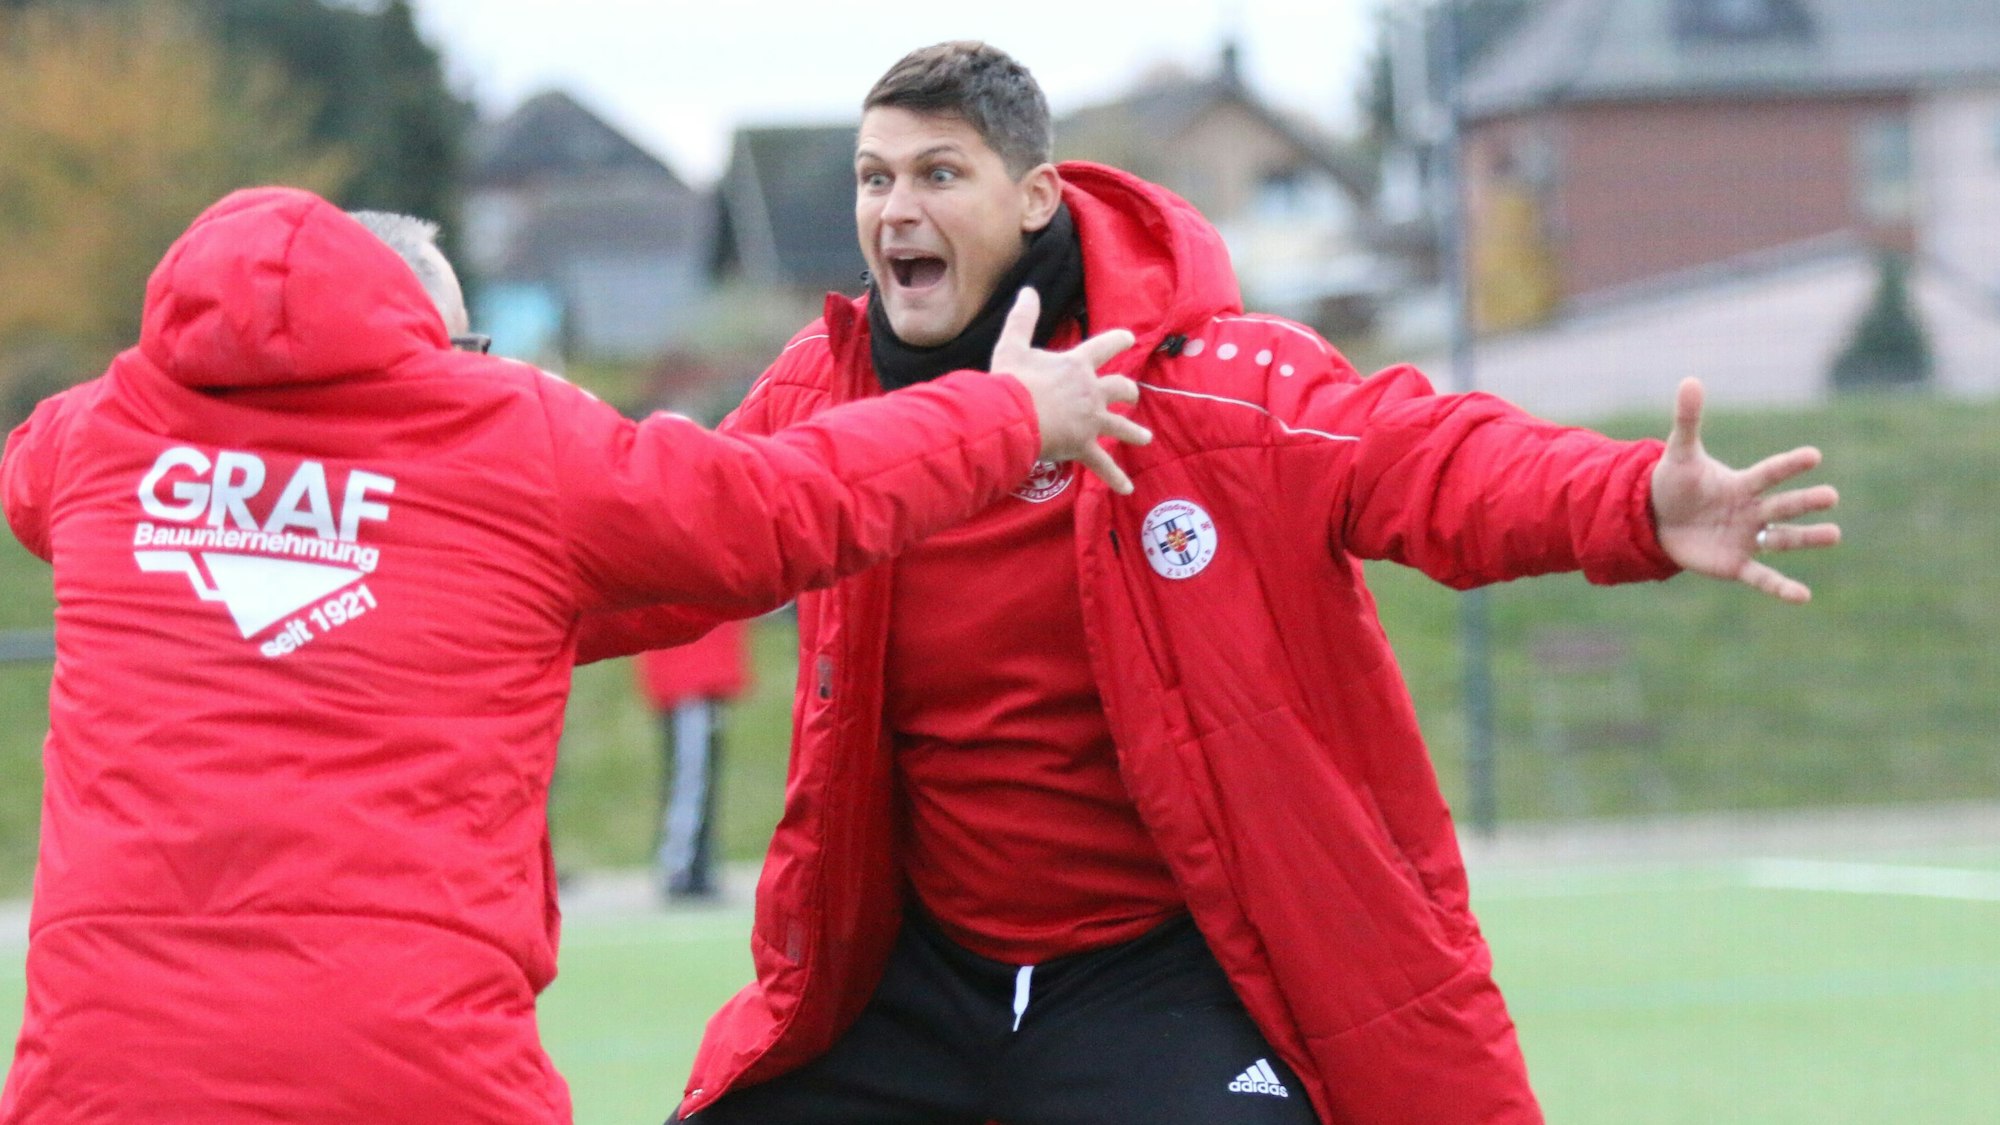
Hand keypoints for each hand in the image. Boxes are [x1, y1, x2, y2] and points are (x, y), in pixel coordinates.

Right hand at [989, 287, 1151, 493]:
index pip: (1106, 346)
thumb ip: (1023, 318)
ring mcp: (1091, 419)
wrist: (1012, 416)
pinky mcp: (1084, 445)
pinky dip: (1115, 478)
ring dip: (1133, 432)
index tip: (1130, 339)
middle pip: (1121, 387)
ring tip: (1144, 438)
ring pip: (1121, 425)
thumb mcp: (1012, 344)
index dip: (1119, 341)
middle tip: (1132, 396)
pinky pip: (1103, 464)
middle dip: (1128, 392)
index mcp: (1077, 365)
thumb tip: (1029, 291)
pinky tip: (1127, 488)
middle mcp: (1091, 390)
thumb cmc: (1011, 381)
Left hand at [1650, 378, 1840, 602]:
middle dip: (1805, 502)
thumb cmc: (1675, 484)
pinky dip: (1781, 588)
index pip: (1769, 473)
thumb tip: (1689, 380)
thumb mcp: (1679, 453)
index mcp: (1742, 484)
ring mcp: (1747, 538)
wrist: (1656, 520)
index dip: (1789, 465)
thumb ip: (1688, 420)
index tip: (1813, 455)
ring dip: (1807, 538)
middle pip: (1783, 505)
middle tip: (1831, 496)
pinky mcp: (1736, 564)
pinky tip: (1803, 596)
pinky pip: (1762, 577)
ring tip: (1835, 535)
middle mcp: (1752, 511)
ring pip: (1783, 539)